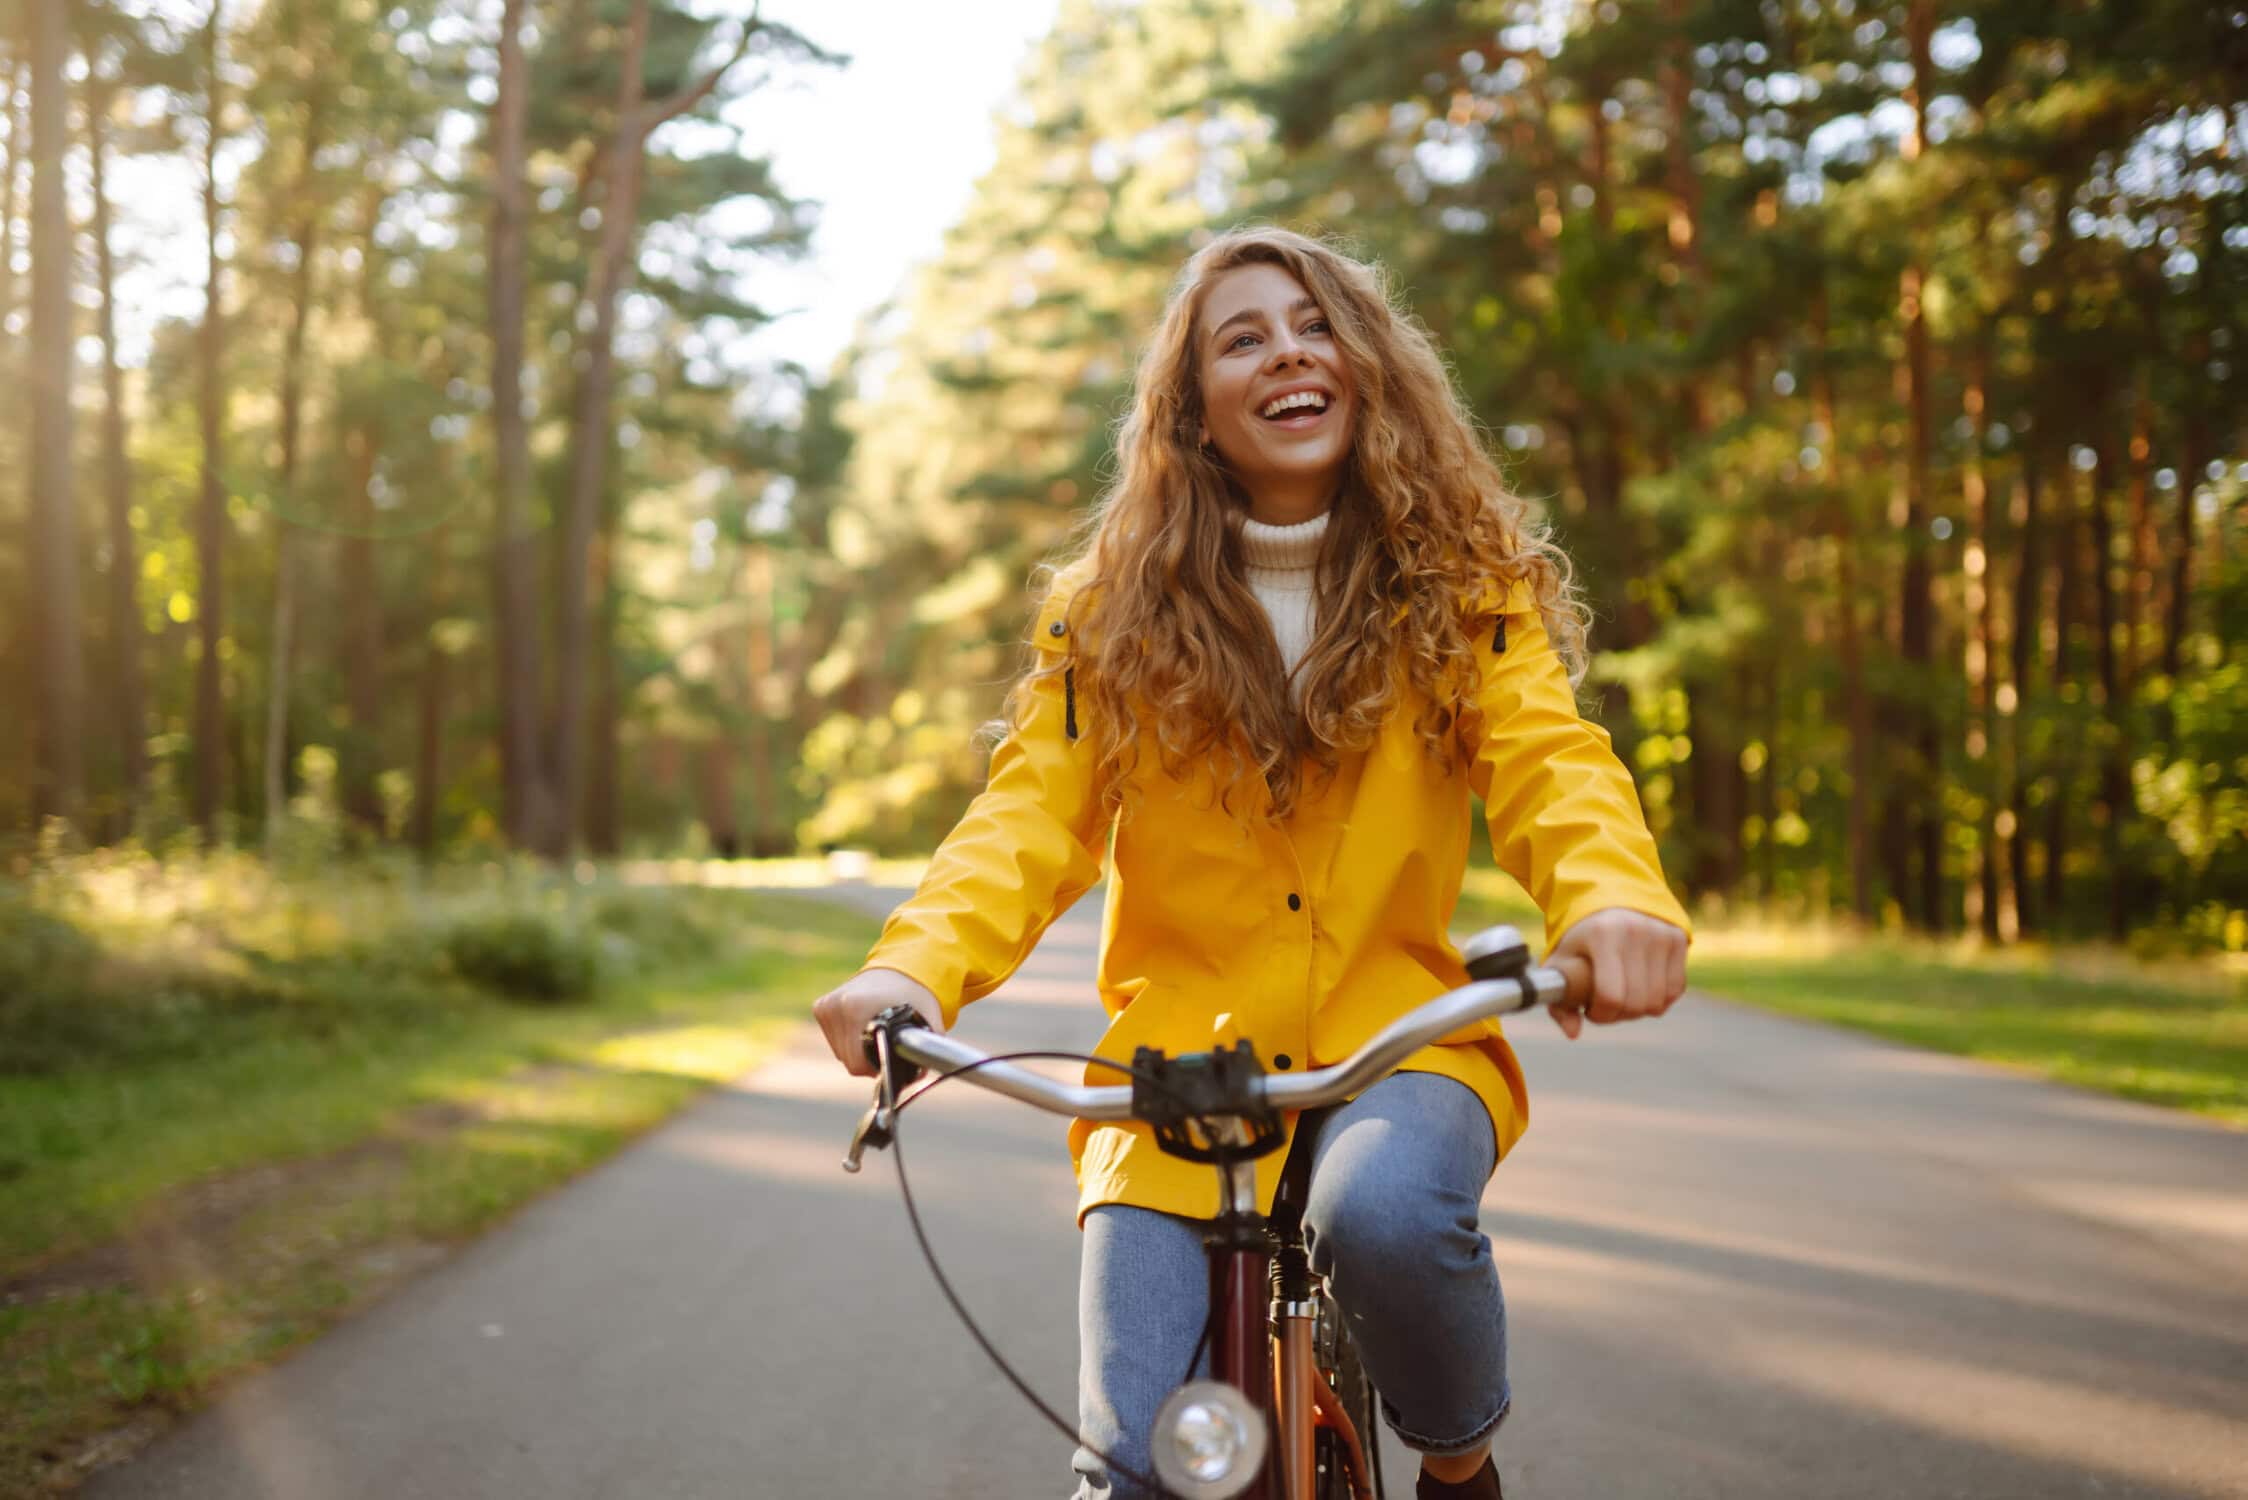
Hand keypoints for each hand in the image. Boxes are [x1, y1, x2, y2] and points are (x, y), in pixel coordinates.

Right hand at [812, 967, 946, 1077]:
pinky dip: (848, 1039)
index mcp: (856, 1007)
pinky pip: (834, 1039)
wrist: (900, 968)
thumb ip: (925, 1049)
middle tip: (887, 1044)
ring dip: (857, 1049)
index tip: (891, 1057)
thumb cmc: (915, 996)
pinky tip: (863, 1025)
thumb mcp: (927, 1021)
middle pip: (847, 1059)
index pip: (857, 1063)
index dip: (876, 1067)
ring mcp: (826, 1005)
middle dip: (867, 1060)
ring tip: (876, 1032)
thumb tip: (919, 1074)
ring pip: (839, 1051)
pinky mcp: (821, 1006)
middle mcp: (836, 1005)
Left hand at [1543, 909, 1686, 1039]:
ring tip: (1622, 994)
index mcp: (1602, 935)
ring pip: (1658, 1001)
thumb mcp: (1561, 963)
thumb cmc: (1581, 937)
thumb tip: (1574, 1033)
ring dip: (1639, 1009)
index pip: (1611, 997)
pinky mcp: (1678, 939)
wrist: (1610, 894)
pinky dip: (1659, 999)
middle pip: (1637, 1003)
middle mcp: (1636, 932)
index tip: (1590, 1008)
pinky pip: (1675, 990)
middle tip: (1605, 1004)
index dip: (1601, 1014)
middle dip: (1618, 1015)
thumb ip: (1560, 1003)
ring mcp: (1661, 934)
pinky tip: (1641, 988)